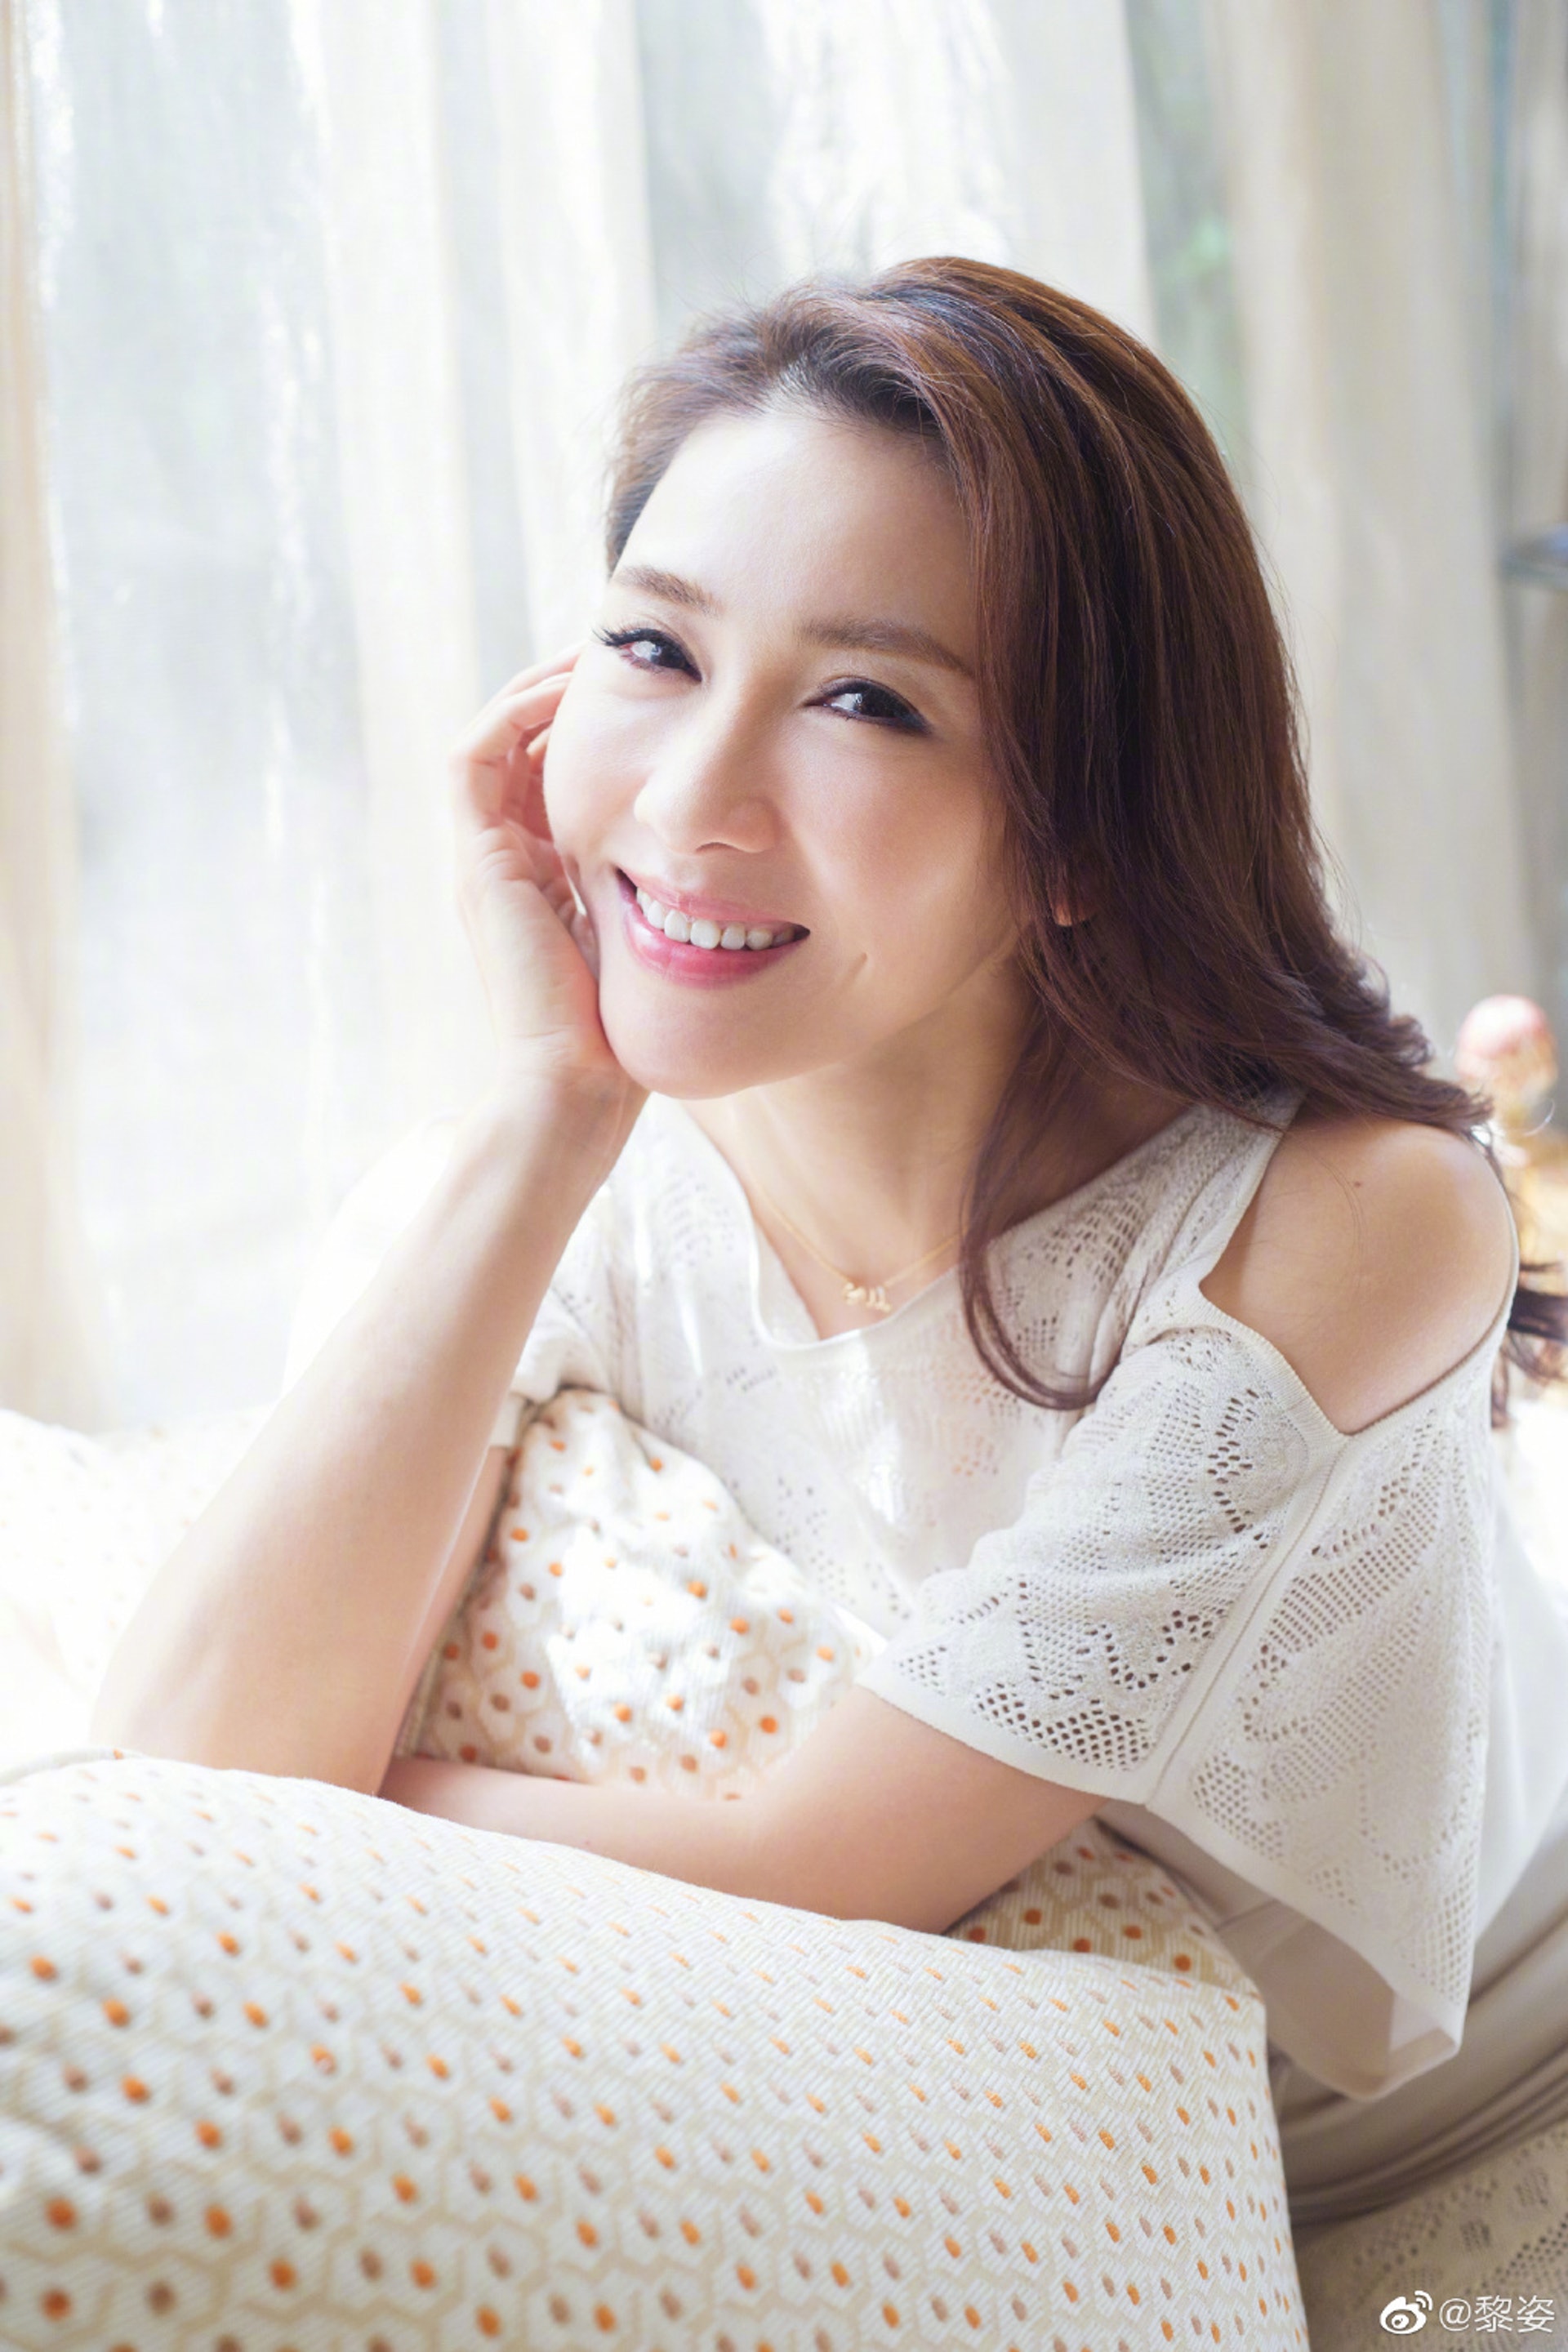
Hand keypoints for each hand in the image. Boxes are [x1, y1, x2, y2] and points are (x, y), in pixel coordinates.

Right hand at [449, 647, 643, 1125]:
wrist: (578, 1084)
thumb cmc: (632, 1034)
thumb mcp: (665, 938)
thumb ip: (680, 896)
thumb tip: (752, 855)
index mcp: (550, 877)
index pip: (562, 772)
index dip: (602, 724)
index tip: (663, 686)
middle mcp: (510, 861)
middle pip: (527, 746)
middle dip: (572, 691)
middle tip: (631, 649)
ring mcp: (486, 860)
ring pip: (497, 738)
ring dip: (543, 688)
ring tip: (598, 650)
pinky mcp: (477, 861)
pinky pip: (475, 757)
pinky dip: (516, 713)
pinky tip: (572, 689)